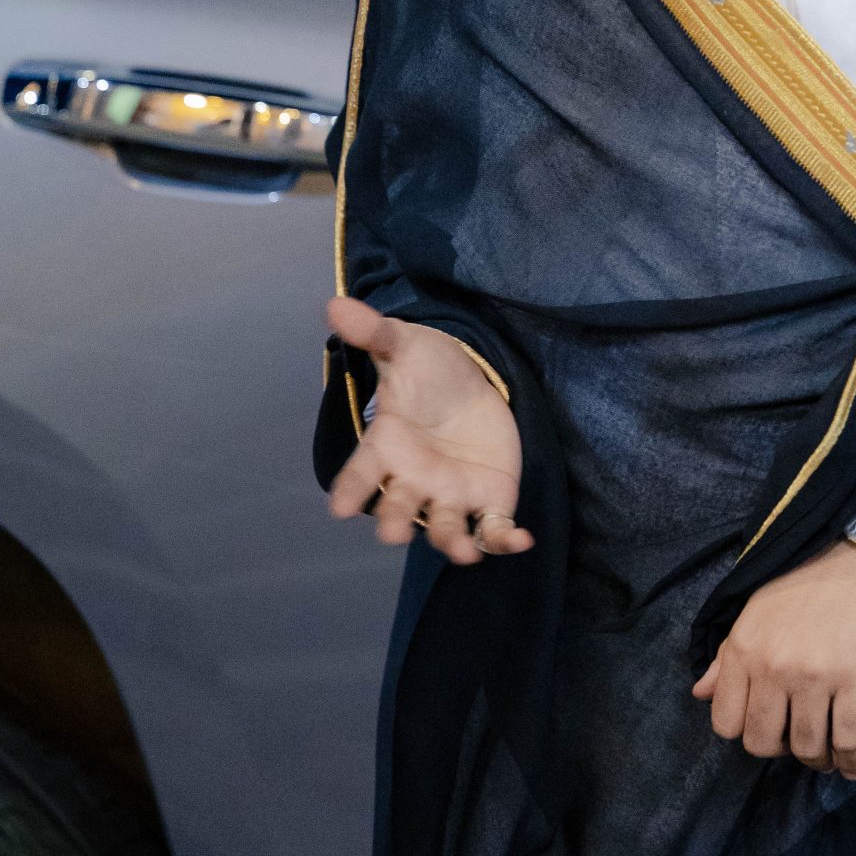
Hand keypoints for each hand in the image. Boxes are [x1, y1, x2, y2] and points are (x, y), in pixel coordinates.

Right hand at [323, 295, 531, 565]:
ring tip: (461, 551)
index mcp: (387, 446)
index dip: (348, 491)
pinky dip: (503, 541)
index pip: (359, 473)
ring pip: (443, 529)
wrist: (476, 381)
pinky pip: (491, 530)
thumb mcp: (406, 345)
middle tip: (393, 530)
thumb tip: (335, 304)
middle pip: (396, 508)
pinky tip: (520, 540)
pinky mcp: (487, 501)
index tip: (339, 506)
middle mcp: (413, 479)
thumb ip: (375, 333)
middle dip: (393, 521)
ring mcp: (449, 495)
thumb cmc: (430, 369)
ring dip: (450, 543)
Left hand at [691, 539, 855, 778]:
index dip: (746, 730)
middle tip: (798, 737)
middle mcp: (774, 665)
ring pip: (807, 748)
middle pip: (762, 743)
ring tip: (828, 751)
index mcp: (745, 647)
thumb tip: (699, 693)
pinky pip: (848, 742)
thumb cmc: (810, 580)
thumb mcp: (758, 609)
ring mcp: (815, 676)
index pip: (726, 723)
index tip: (767, 724)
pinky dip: (851, 762)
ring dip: (818, 759)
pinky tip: (853, 765)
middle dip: (781, 749)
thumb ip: (728, 655)